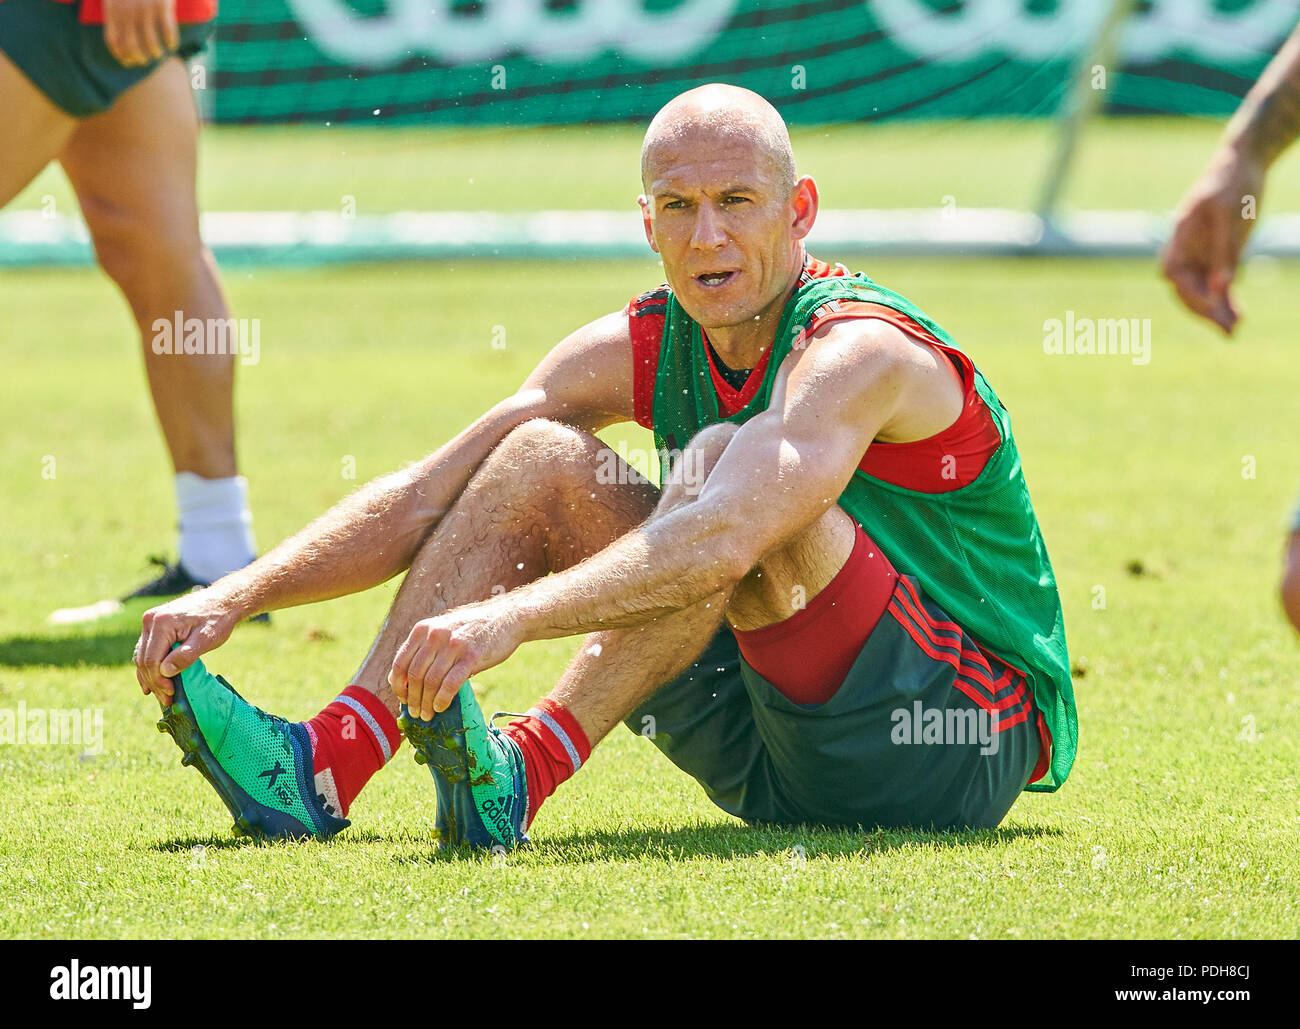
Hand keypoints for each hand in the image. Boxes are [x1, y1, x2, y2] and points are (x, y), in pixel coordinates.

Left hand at [102, 0, 179, 67]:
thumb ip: (116, 13)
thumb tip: (121, 41)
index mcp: (112, 8)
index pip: (113, 40)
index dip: (121, 55)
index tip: (130, 62)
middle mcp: (126, 10)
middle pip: (131, 45)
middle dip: (139, 58)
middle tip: (145, 60)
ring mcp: (144, 8)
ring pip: (150, 43)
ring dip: (155, 53)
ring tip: (159, 54)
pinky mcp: (161, 6)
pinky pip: (167, 32)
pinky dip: (171, 42)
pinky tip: (172, 45)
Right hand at [134, 589, 238, 703]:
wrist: (223, 600)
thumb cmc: (218, 619)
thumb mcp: (206, 639)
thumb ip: (186, 655)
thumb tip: (165, 672)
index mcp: (162, 623)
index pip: (151, 660)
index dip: (159, 681)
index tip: (171, 695)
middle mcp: (151, 620)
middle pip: (144, 660)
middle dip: (154, 683)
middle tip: (167, 701)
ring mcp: (151, 621)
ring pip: (142, 656)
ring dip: (150, 677)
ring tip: (161, 695)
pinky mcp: (155, 625)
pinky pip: (147, 649)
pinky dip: (150, 666)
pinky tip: (152, 682)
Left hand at [389, 602, 525, 718]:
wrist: (506, 617)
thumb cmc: (472, 629)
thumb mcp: (443, 631)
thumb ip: (424, 650)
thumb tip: (401, 681)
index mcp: (423, 629)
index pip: (400, 662)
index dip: (398, 686)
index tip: (403, 699)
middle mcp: (435, 635)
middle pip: (415, 675)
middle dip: (413, 699)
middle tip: (416, 713)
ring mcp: (454, 644)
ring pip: (431, 681)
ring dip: (427, 703)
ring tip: (428, 715)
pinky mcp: (472, 655)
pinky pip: (450, 683)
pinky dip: (442, 699)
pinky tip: (441, 707)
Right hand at [1160, 148, 1264, 334]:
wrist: (1242, 164)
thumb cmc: (1232, 184)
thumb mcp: (1229, 216)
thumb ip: (1224, 252)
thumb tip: (1221, 288)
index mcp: (1179, 239)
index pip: (1178, 278)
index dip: (1194, 295)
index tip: (1216, 309)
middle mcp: (1185, 252)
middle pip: (1187, 290)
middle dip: (1205, 311)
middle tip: (1228, 330)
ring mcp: (1200, 256)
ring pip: (1203, 293)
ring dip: (1216, 312)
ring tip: (1234, 330)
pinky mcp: (1217, 259)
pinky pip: (1218, 286)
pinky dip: (1226, 302)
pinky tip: (1237, 317)